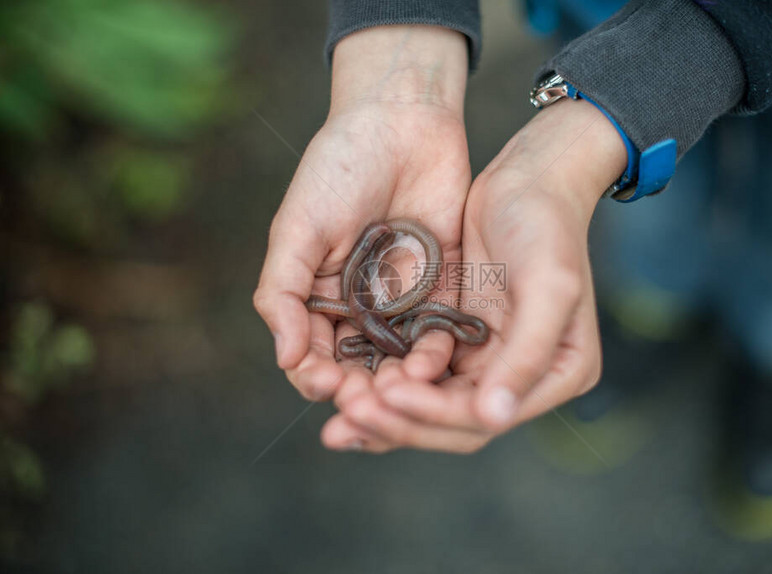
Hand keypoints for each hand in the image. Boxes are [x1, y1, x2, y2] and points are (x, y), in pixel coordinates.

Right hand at [254, 26, 470, 403]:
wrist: (401, 121)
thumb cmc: (339, 169)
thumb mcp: (298, 229)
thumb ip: (284, 293)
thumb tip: (284, 357)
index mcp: (317, 297)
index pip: (312, 355)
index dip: (315, 376)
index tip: (325, 385)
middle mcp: (359, 308)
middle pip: (358, 367)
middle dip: (361, 389)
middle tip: (368, 402)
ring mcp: (402, 301)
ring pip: (400, 359)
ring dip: (399, 381)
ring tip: (403, 390)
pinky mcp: (444, 288)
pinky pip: (440, 332)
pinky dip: (436, 352)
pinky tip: (434, 364)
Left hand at [323, 98, 626, 452]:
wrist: (530, 177)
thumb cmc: (547, 225)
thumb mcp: (549, 286)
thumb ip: (527, 353)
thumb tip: (493, 417)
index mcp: (557, 375)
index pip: (484, 418)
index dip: (433, 414)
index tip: (389, 395)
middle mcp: (519, 378)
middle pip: (450, 423)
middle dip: (397, 422)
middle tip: (345, 417)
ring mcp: (485, 361)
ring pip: (427, 403)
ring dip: (382, 410)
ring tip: (337, 412)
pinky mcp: (454, 336)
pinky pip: (415, 371)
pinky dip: (383, 379)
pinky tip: (346, 382)